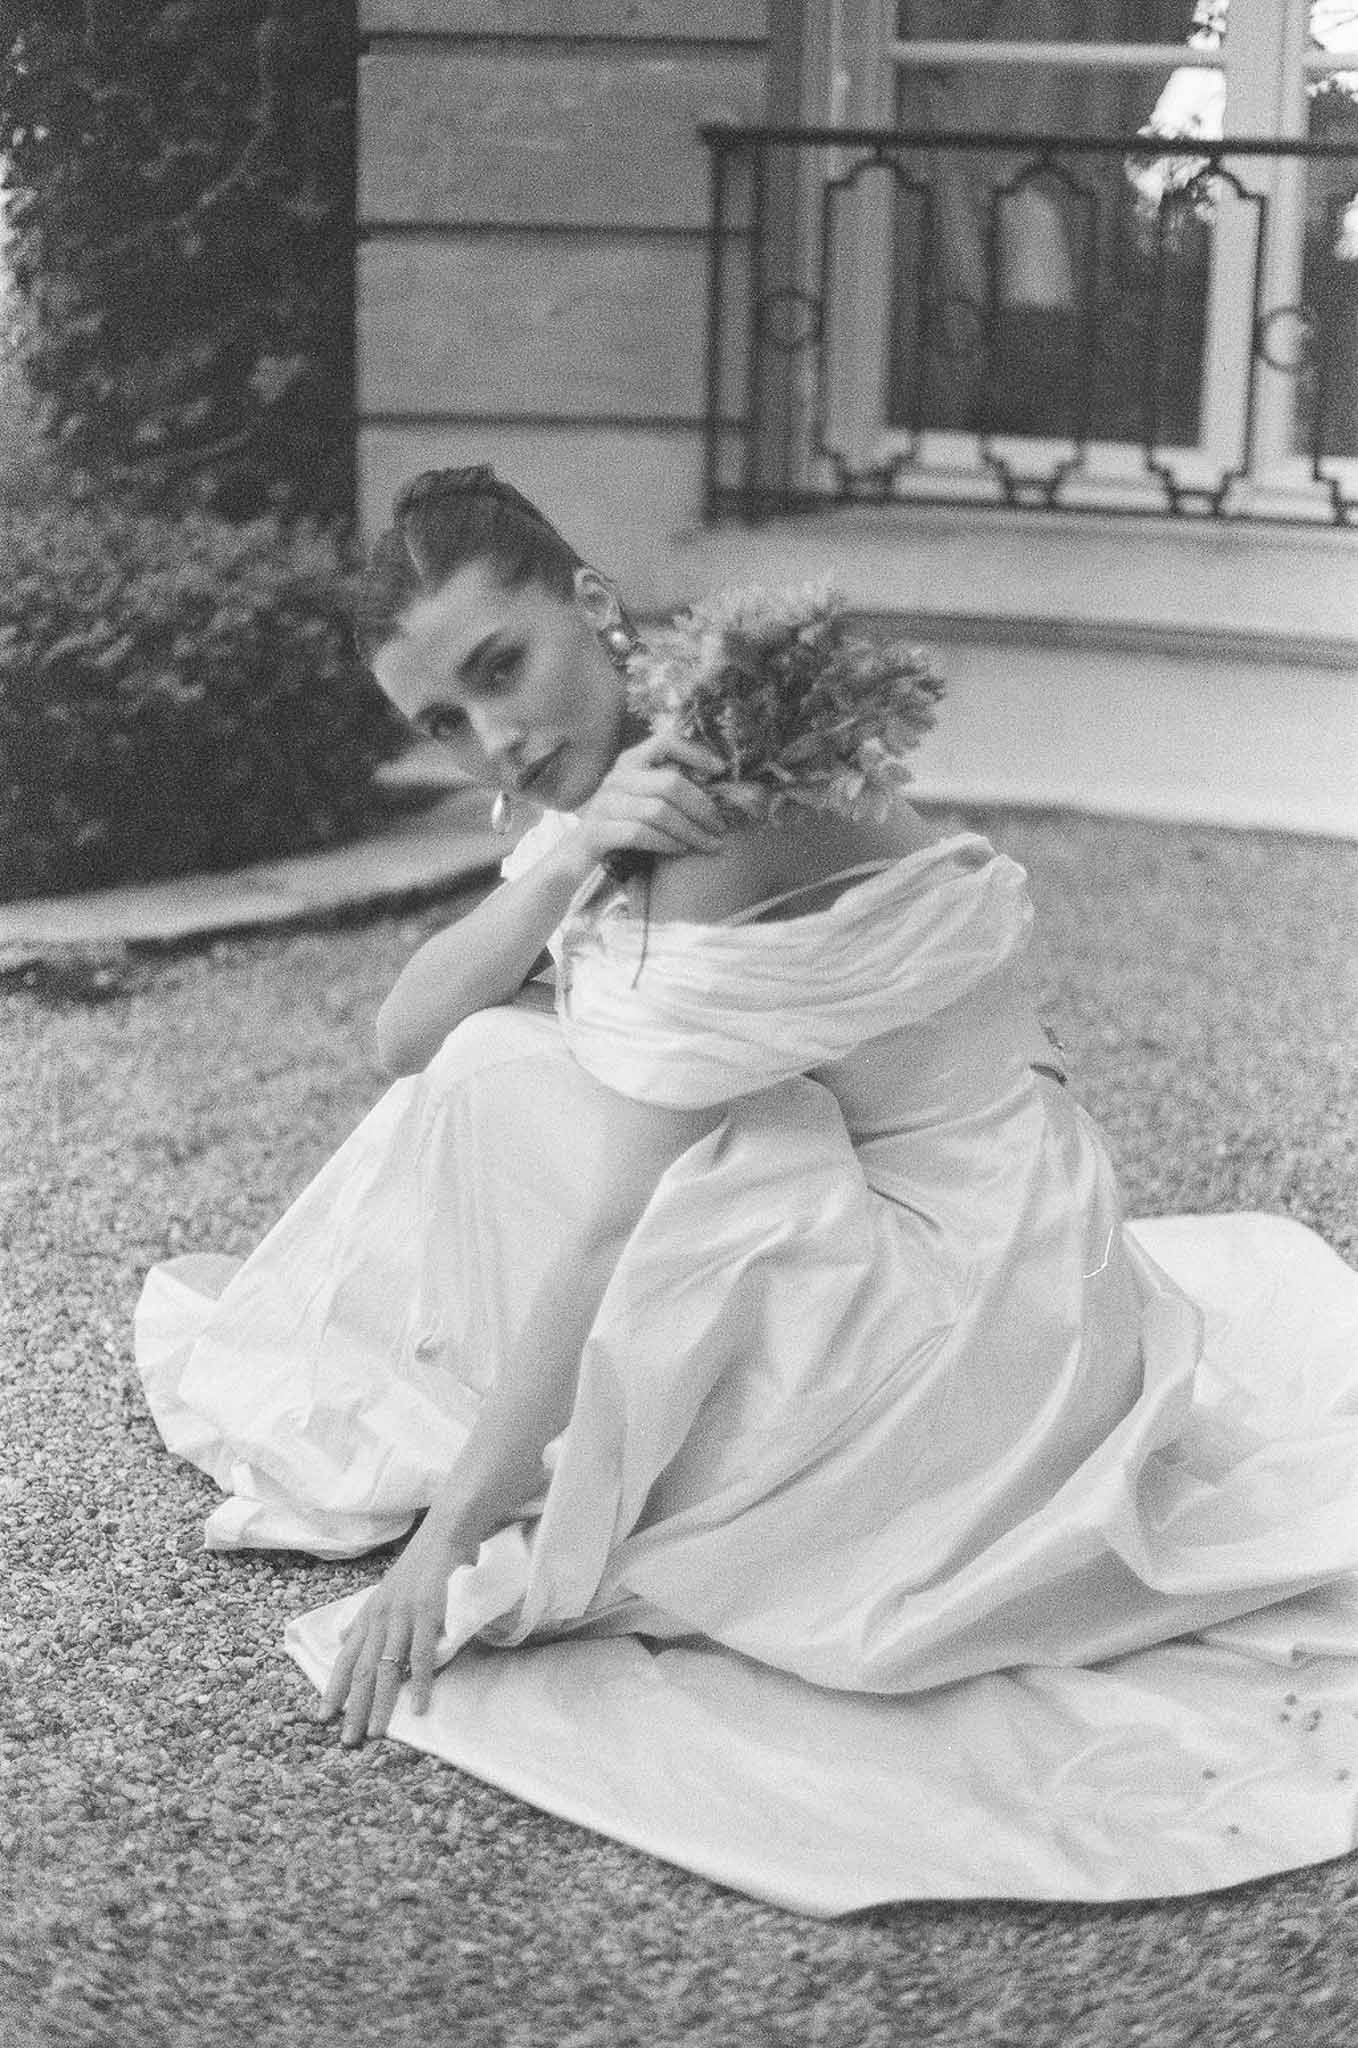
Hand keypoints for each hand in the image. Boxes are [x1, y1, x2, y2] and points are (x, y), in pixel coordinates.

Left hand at [316, 1514, 468, 1745]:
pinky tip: (417, 1707)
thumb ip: (364, 1618)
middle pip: (360, 1670)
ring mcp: (403, 1617)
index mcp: (369, 1615)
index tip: (322, 1717)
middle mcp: (380, 1618)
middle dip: (351, 1707)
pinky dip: (419, 1683)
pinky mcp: (428, 1614)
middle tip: (345, 1740)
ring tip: (373, 1732)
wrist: (443, 1532)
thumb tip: (344, 1639)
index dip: (333, 1688)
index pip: (345, 1659)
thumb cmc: (417, 1564)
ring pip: (385, 1668)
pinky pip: (421, 1656)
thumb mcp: (383, 1591)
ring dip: (378, 1704)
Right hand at [570, 731, 732, 868]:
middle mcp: (616, 778)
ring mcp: (604, 804)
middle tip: (720, 827)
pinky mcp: (596, 833)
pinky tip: (680, 851)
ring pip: (658, 811)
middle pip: (670, 783)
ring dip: (691, 831)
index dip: (696, 752)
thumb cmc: (622, 832)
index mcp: (631, 763)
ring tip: (708, 844)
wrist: (577, 863)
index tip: (720, 770)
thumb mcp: (645, 803)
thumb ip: (670, 790)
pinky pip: (640, 834)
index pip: (665, 741)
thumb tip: (716, 784)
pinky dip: (666, 843)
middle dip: (702, 807)